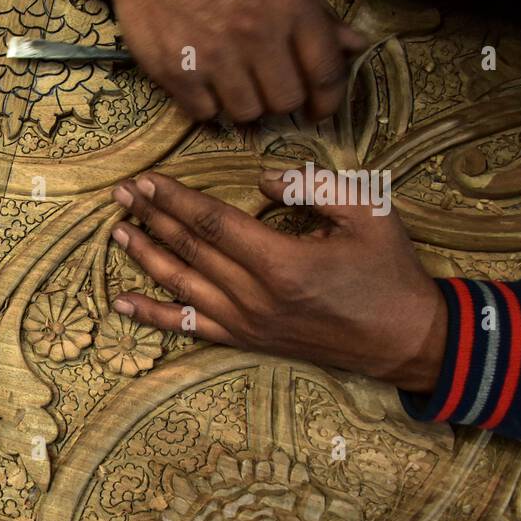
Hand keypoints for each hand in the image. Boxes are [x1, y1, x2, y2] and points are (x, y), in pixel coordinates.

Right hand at [101, 0, 366, 122]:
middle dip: (280, 100)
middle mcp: (257, 34)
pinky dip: (207, 106)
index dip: (328, 101)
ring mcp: (215, 57)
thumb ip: (318, 14)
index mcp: (291, 5)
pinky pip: (205, 114)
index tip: (319, 111)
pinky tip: (204, 84)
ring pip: (247, 113)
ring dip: (244, 105)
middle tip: (267, 89)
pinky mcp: (177, 74)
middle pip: (285, 101)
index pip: (325, 72)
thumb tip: (355, 45)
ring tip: (234, 85)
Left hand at [108, 171, 447, 393]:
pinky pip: (188, 327)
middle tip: (121, 194)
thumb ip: (314, 188)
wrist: (405, 340)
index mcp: (281, 262)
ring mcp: (245, 322)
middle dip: (151, 218)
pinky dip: (152, 315)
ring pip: (181, 284)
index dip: (175, 199)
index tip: (147, 180)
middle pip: (189, 249)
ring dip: (145, 256)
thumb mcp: (369, 214)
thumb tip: (265, 179)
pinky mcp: (245, 340)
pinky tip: (121, 302)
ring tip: (116, 232)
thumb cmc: (389, 273)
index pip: (212, 222)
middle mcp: (254, 295)